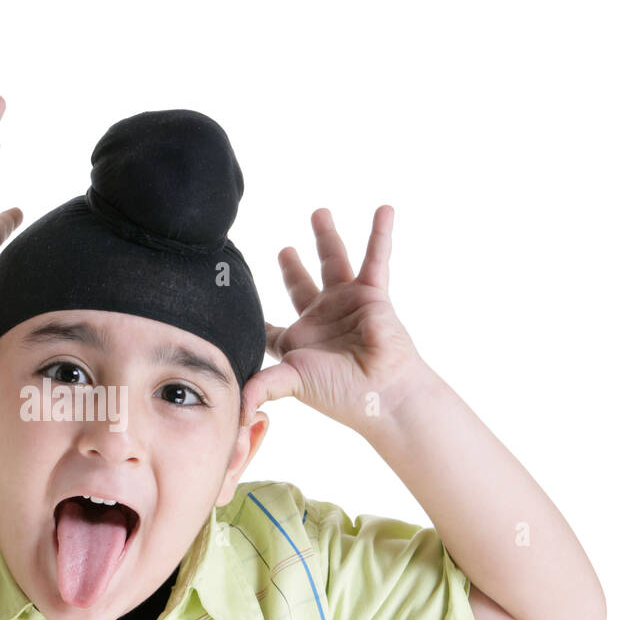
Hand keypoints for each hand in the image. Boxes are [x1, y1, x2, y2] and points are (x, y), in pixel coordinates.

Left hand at [241, 206, 428, 437]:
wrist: (382, 391)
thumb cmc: (339, 392)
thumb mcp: (292, 382)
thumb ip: (262, 387)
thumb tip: (238, 411)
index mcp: (298, 342)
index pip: (270, 328)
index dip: (255, 322)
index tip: (235, 308)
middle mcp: (321, 319)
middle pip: (301, 286)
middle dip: (292, 267)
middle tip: (284, 250)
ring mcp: (347, 304)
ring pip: (333, 261)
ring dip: (326, 237)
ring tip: (318, 212)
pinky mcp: (372, 294)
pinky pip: (376, 258)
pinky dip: (380, 234)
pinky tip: (384, 209)